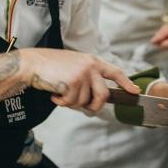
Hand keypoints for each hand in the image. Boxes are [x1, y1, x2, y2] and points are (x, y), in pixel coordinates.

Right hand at [20, 48, 139, 112]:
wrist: (32, 63)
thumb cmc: (51, 66)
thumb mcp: (74, 66)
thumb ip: (88, 77)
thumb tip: (98, 99)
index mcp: (92, 60)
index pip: (115, 72)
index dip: (126, 83)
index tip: (135, 92)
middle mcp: (90, 66)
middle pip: (103, 95)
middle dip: (94, 106)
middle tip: (82, 106)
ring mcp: (82, 74)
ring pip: (85, 101)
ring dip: (72, 102)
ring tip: (61, 92)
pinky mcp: (73, 82)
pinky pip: (72, 103)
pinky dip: (61, 102)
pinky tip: (54, 93)